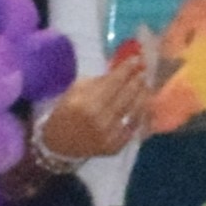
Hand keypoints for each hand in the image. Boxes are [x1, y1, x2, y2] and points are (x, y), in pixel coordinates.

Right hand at [30, 58, 154, 167]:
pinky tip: (143, 105)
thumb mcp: (75, 90)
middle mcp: (100, 119)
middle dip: (138, 80)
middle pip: (127, 95)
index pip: (113, 81)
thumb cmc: (66, 112)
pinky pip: (134, 127)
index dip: (127, 69)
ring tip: (146, 86)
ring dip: (143, 96)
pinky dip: (141, 114)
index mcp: (86, 103)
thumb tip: (120, 70)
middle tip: (144, 71)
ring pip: (135, 111)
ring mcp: (110, 135)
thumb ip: (98, 81)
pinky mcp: (116, 146)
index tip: (136, 59)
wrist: (60, 143)